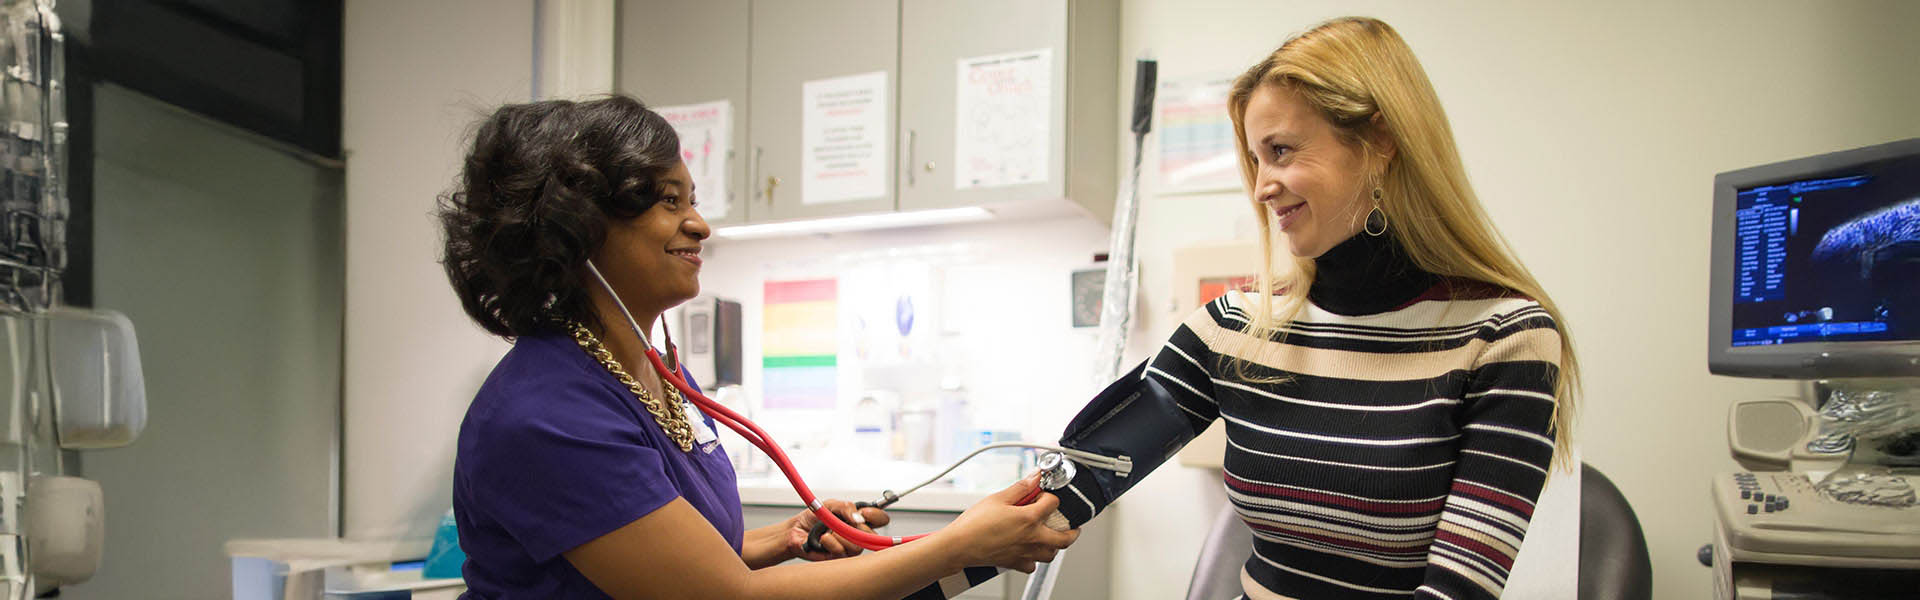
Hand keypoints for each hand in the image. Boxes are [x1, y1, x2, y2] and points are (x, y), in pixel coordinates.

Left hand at [786, 499, 891, 560]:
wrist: (795, 531)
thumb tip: (859, 517)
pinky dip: (832, 543)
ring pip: (858, 546)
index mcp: (858, 520)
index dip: (877, 516)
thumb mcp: (830, 505)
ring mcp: (849, 547)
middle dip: (858, 529)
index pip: (880, 519)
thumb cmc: (812, 518)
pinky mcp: (839, 558)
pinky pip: (842, 552)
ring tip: (828, 531)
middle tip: (845, 523)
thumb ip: (846, 507)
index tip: (864, 513)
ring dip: (842, 536)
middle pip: (873, 536)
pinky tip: (824, 539)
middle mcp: (857, 535)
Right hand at [944, 472, 1080, 572]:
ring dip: (1055, 545)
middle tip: (1072, 525)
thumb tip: (1035, 477)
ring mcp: (1025, 553)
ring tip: (1052, 536)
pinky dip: (1035, 559)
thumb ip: (1021, 488)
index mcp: (1029, 519)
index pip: (1053, 503)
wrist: (959, 546)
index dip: (1049, 496)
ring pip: (1051, 554)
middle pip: (1065, 538)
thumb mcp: (998, 498)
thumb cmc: (974, 524)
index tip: (1043, 494)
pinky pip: (1033, 565)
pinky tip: (1029, 550)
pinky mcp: (1016, 563)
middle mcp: (1032, 538)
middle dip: (1072, 530)